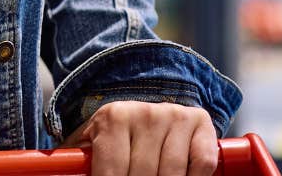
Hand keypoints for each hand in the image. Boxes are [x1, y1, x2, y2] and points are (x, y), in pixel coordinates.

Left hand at [64, 101, 216, 175]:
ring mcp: (174, 116)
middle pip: (143, 175)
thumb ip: (80, 165)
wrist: (144, 111)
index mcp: (112, 117)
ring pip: (172, 174)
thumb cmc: (113, 139)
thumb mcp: (91, 148)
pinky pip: (201, 165)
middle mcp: (144, 112)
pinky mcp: (200, 124)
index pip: (112, 172)